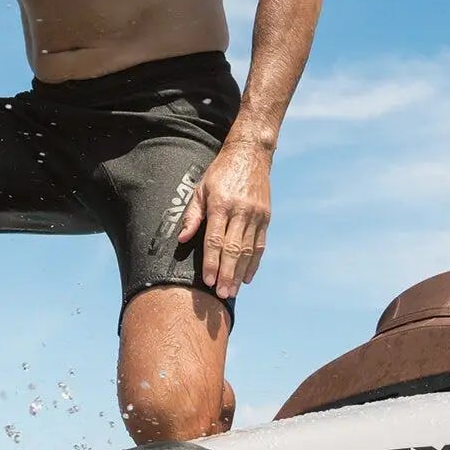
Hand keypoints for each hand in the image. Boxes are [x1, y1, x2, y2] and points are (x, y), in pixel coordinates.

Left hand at [178, 139, 272, 300]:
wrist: (251, 154)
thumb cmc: (220, 173)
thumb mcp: (200, 189)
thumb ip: (192, 215)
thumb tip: (183, 238)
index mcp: (221, 204)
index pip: (215, 239)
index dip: (212, 262)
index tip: (209, 280)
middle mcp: (241, 211)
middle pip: (233, 248)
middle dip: (227, 273)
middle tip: (222, 294)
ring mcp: (256, 214)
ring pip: (248, 250)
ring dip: (240, 273)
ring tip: (233, 291)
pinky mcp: (266, 217)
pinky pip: (260, 244)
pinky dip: (254, 262)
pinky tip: (247, 278)